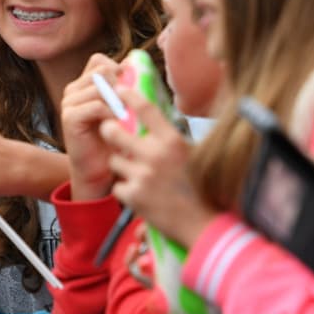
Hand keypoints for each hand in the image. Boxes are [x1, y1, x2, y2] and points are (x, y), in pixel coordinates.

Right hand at [60, 54, 120, 200]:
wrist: (99, 171)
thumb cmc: (114, 140)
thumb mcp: (123, 109)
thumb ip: (126, 87)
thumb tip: (133, 62)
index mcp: (84, 84)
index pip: (100, 61)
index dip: (119, 70)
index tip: (132, 89)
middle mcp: (73, 90)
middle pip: (102, 70)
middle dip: (121, 85)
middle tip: (131, 106)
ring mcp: (69, 102)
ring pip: (100, 86)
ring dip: (119, 101)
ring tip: (126, 118)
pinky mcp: (69, 117)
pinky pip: (96, 105)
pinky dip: (112, 114)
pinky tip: (118, 126)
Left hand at [101, 87, 214, 247]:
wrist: (204, 225)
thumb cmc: (202, 188)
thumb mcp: (191, 154)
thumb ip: (170, 138)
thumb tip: (153, 119)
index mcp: (172, 141)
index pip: (146, 110)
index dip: (129, 96)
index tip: (119, 88)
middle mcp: (155, 155)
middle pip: (114, 131)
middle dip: (109, 130)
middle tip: (110, 131)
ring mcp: (142, 175)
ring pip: (114, 159)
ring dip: (120, 164)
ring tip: (135, 172)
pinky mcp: (133, 195)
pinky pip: (118, 185)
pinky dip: (125, 189)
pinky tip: (140, 194)